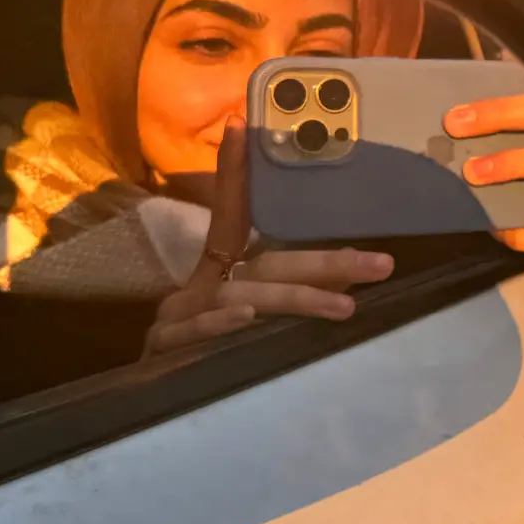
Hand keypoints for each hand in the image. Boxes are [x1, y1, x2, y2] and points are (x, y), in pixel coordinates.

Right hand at [142, 116, 393, 356]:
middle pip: (267, 263)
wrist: (141, 398)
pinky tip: (250, 318)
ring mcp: (180, 316)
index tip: (241, 125)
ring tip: (344, 306)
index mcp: (218, 269)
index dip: (234, 172)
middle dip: (326, 262)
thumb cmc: (201, 349)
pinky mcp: (164, 348)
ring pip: (244, 298)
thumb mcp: (243, 313)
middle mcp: (201, 285)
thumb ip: (288, 290)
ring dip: (295, 298)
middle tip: (382, 264)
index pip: (231, 213)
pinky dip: (220, 325)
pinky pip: (196, 333)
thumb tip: (351, 273)